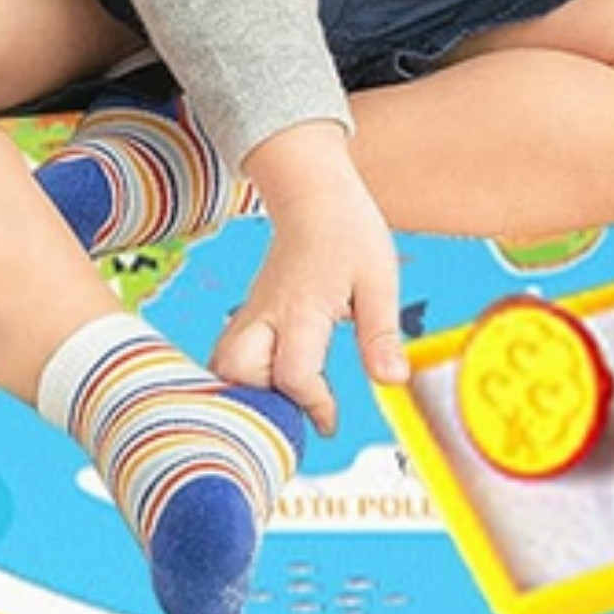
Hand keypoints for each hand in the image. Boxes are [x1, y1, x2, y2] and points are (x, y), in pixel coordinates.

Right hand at [209, 165, 406, 437]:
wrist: (313, 193)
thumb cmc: (348, 231)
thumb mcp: (379, 279)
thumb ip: (381, 334)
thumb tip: (392, 380)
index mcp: (302, 308)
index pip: (294, 372)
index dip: (312, 403)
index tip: (330, 419)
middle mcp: (265, 314)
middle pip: (236, 372)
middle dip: (260, 405)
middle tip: (294, 414)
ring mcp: (251, 313)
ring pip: (221, 366)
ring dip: (243, 393)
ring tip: (279, 405)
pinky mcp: (247, 314)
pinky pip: (226, 356)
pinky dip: (238, 379)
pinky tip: (266, 388)